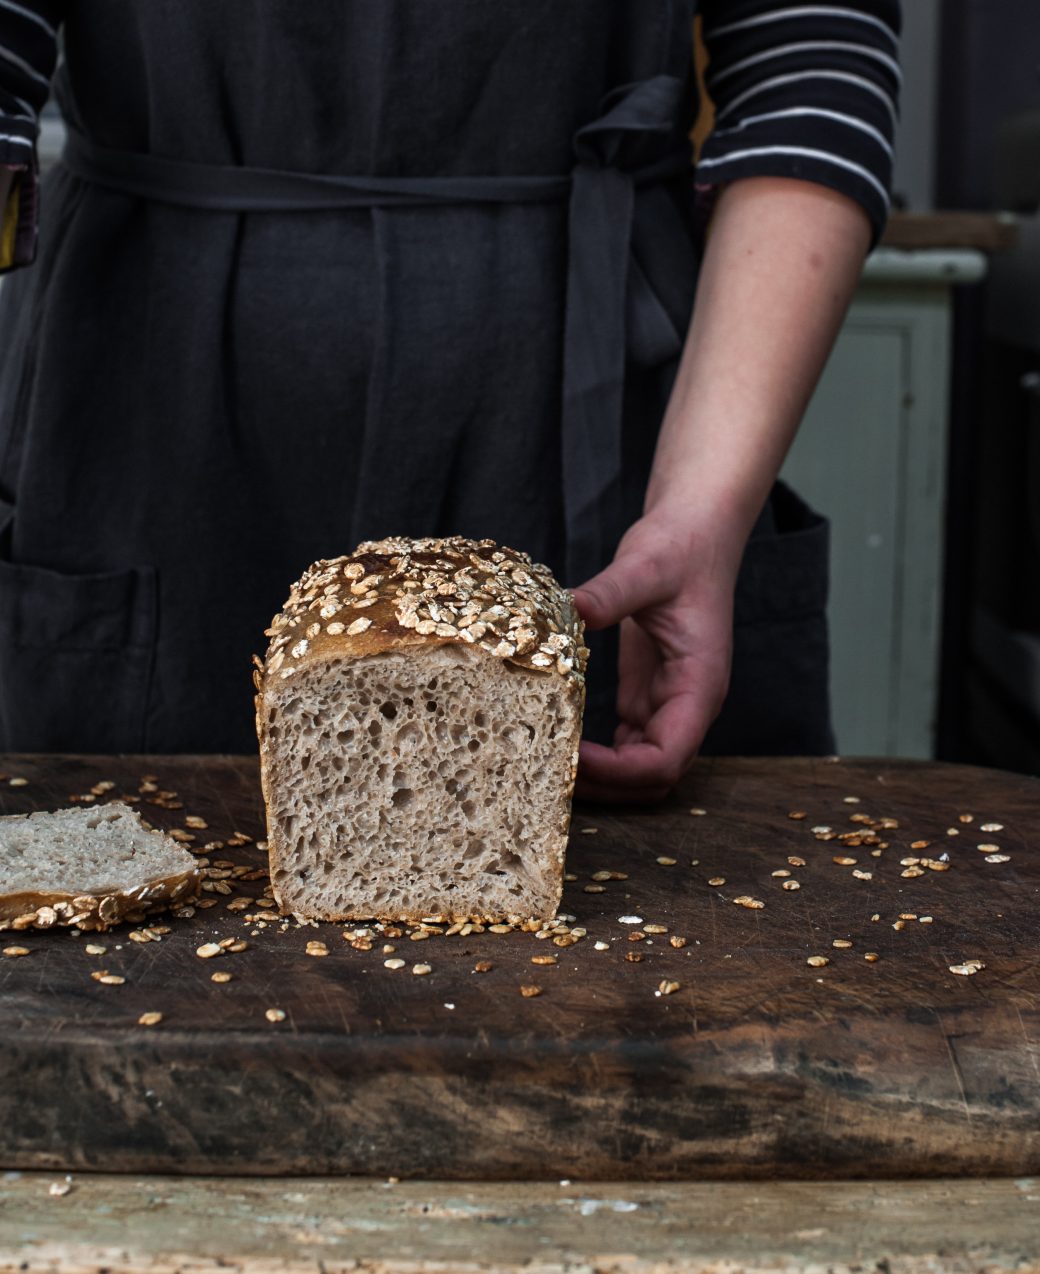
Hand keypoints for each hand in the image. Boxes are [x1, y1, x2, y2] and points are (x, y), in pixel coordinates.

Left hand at [570, 509, 739, 803]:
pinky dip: (598, 754)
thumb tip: (572, 608)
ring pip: (640, 767)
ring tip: (550, 765)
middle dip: (608, 786)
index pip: (667, 758)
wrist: (693, 532)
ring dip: (602, 777)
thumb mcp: (645, 565)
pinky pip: (626, 743)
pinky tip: (559, 740)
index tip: (573, 757)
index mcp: (699, 685)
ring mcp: (667, 702)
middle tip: (550, 773)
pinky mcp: (646, 692)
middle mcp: (688, 704)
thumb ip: (612, 591)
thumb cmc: (679, 547)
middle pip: (654, 777)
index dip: (621, 771)